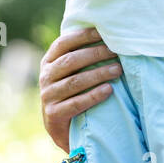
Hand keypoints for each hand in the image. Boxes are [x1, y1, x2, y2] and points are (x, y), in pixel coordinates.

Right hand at [39, 25, 121, 151]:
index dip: (83, 36)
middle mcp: (45, 77)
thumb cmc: (72, 94)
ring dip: (98, 74)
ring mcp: (48, 96)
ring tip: (118, 70)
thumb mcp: (71, 73)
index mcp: (48, 62)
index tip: (104, 32)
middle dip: (95, 54)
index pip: (63, 43)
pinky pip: (76, 103)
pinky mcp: (54, 115)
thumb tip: (106, 33)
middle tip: (116, 52)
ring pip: (75, 82)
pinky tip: (109, 90)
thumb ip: (80, 56)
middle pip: (70, 61)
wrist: (62, 130)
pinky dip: (93, 96)